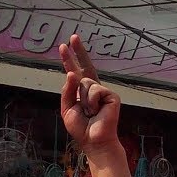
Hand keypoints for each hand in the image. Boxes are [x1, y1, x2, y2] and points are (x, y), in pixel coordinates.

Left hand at [58, 34, 120, 156]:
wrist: (94, 140)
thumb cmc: (81, 128)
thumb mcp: (67, 108)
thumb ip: (67, 90)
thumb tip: (72, 73)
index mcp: (82, 92)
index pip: (75, 72)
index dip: (70, 60)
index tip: (65, 46)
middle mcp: (93, 89)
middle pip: (85, 66)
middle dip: (79, 50)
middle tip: (73, 36)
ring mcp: (103, 91)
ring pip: (85, 83)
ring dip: (83, 99)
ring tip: (89, 112)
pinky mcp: (112, 96)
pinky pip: (95, 90)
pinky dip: (91, 102)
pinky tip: (96, 111)